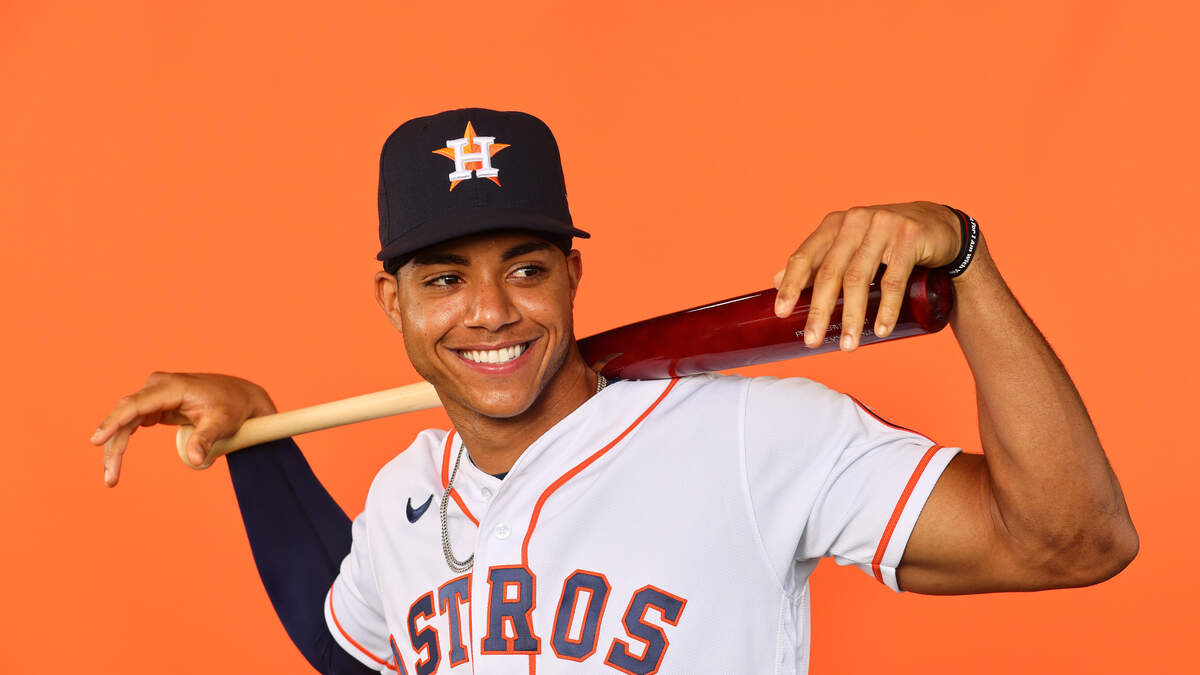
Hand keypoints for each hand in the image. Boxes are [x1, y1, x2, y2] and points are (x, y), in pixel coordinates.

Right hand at [89, 372, 275, 486]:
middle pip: (125, 416)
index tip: (97, 440)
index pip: (135, 405)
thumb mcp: (222, 423)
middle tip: (110, 477)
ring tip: (111, 477)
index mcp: (171, 387)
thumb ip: (206, 439)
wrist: (240, 397)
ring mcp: (154, 395)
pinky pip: (132, 423)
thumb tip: (196, 460)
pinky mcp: (155, 405)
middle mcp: (157, 386)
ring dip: (116, 448)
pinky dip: (123, 441)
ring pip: (125, 422)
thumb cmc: (232, 407)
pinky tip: (115, 461)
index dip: (114, 422)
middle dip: (114, 446)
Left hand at [773, 201, 962, 350]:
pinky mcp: (909, 237)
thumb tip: (775, 281)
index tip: (782, 313)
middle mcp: (854, 221)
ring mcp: (882, 226)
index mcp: (834, 225)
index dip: (791, 285)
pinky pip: (893, 279)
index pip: (805, 256)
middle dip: (820, 310)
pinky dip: (885, 309)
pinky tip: (879, 330)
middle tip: (813, 341)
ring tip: (848, 345)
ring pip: (859, 279)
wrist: (940, 227)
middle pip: (830, 272)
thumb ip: (817, 262)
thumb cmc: (887, 242)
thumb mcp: (849, 247)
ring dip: (852, 316)